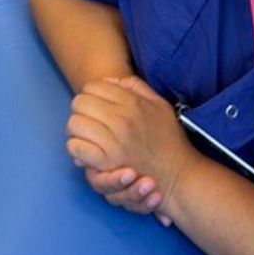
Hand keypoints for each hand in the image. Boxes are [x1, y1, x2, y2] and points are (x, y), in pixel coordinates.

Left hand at [66, 76, 197, 219]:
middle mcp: (121, 118)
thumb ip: (138, 87)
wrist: (178, 174)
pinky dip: (76, 148)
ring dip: (77, 130)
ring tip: (87, 137)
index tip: (96, 106)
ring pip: (74, 123)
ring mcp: (113, 140)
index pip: (92, 86)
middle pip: (79, 102)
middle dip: (81, 111)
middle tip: (89, 122)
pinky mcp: (107, 162)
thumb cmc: (169, 139)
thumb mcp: (160, 104)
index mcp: (132, 102)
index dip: (91, 95)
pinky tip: (85, 153)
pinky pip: (76, 147)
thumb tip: (113, 80)